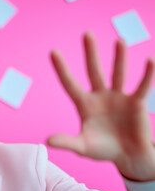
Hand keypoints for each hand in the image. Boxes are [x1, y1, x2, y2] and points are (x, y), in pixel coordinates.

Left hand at [48, 32, 154, 180]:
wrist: (127, 156)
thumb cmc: (103, 150)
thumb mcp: (83, 147)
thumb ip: (67, 142)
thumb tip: (47, 141)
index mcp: (84, 104)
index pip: (70, 84)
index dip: (62, 69)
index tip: (53, 51)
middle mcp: (100, 96)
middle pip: (94, 71)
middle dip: (90, 54)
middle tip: (87, 34)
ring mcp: (118, 97)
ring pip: (118, 74)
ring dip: (119, 58)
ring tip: (119, 41)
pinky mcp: (136, 103)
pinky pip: (142, 87)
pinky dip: (146, 75)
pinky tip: (150, 61)